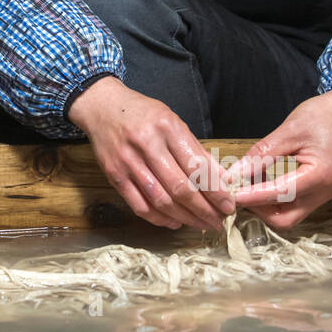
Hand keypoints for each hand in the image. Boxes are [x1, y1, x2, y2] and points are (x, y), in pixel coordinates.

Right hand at [68, 77, 233, 230]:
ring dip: (185, 218)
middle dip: (204, 210)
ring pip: (161, 201)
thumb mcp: (173, 121)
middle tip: (218, 221)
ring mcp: (128, 162)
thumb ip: (196, 151)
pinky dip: (159, 219)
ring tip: (202, 224)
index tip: (229, 205)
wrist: (102, 106)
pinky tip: (175, 222)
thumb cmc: (142, 113)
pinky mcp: (114, 175)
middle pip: (180, 188)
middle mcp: (146, 145)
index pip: (196, 166)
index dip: (215, 191)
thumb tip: (222, 179)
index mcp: (166, 127)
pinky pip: (139, 206)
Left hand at [228, 84, 331, 230]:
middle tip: (238, 191)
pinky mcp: (318, 191)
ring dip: (265, 205)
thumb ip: (262, 154)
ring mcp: (322, 194)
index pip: (279, 194)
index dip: (251, 196)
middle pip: (285, 219)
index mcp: (320, 176)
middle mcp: (324, 192)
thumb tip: (236, 172)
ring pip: (288, 215)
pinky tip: (260, 182)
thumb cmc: (322, 116)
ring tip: (246, 184)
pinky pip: (293, 204)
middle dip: (259, 209)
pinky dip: (274, 199)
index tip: (230, 194)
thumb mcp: (288, 130)